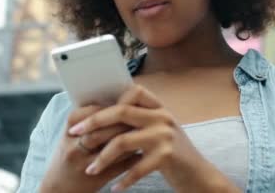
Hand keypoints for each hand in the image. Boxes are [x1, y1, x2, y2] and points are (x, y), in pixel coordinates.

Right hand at [40, 104, 140, 192]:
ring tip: (142, 132)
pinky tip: (142, 151)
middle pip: (102, 130)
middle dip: (123, 123)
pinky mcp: (96, 180)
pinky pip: (120, 167)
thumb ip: (89, 118)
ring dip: (130, 139)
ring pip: (112, 148)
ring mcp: (84, 165)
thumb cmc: (70, 154)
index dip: (110, 108)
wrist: (58, 187)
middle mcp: (73, 148)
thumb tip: (117, 99)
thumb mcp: (72, 134)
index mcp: (69, 131)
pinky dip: (133, 158)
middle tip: (139, 116)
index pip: (91, 113)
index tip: (125, 103)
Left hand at [68, 84, 232, 191]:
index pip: (131, 92)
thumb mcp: (158, 131)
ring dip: (103, 157)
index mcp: (158, 107)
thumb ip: (138, 121)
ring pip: (123, 141)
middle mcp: (163, 116)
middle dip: (94, 123)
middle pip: (121, 112)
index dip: (107, 102)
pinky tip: (114, 188)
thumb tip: (101, 116)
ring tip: (91, 170)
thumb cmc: (172, 155)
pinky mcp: (167, 156)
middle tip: (75, 134)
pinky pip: (136, 167)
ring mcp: (165, 135)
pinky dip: (123, 180)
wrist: (199, 176)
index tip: (88, 114)